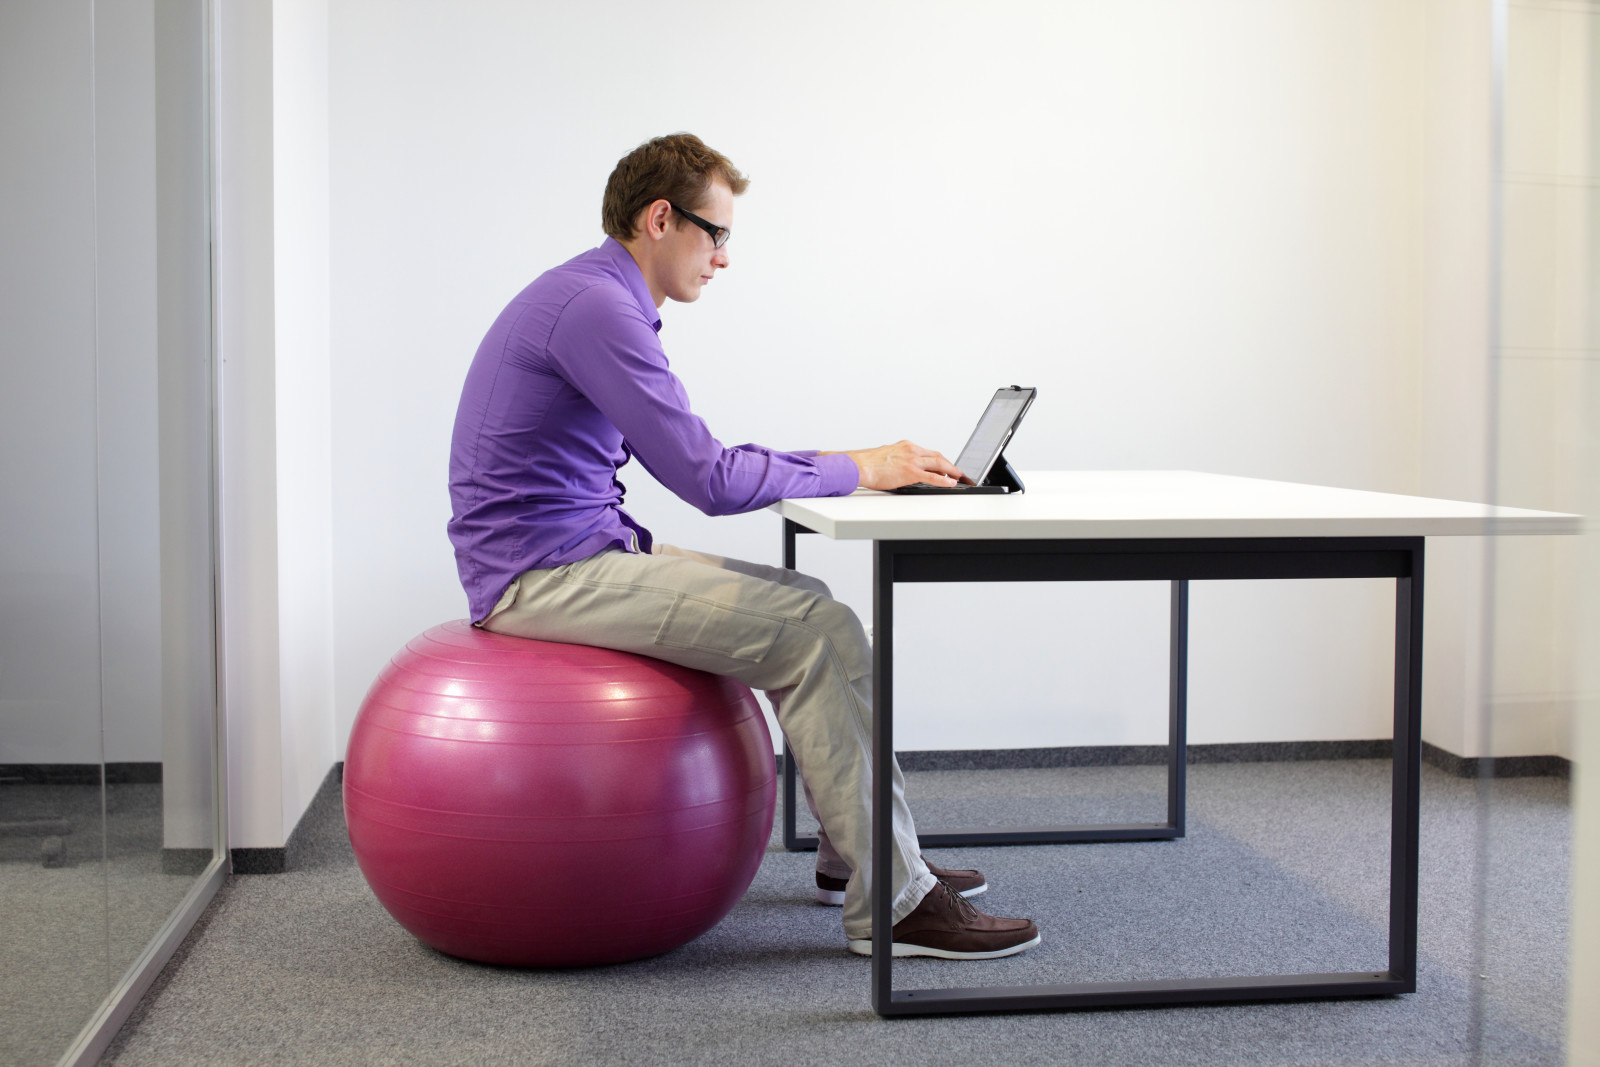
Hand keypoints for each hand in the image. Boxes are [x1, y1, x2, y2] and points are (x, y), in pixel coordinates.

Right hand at [832, 440, 965, 489]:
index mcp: (906, 446)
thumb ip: (897, 460)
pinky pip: (933, 476)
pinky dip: (944, 480)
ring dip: (951, 471)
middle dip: (950, 465)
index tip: (945, 465)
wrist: (859, 466)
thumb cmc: (867, 463)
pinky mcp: (911, 472)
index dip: (939, 459)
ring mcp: (912, 460)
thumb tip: (900, 468)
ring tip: (958, 478)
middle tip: (957, 472)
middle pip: (937, 456)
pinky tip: (951, 483)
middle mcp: (911, 450)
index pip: (928, 452)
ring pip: (939, 464)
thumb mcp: (886, 456)